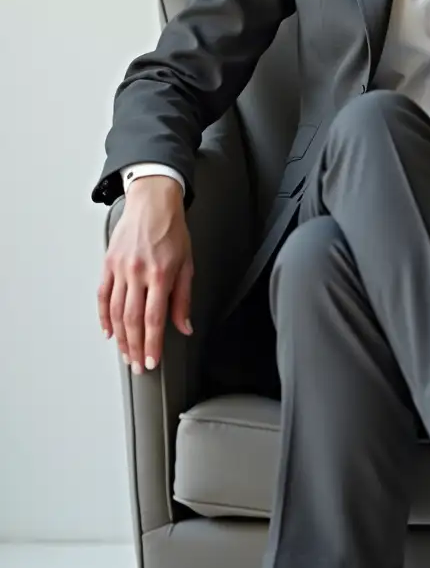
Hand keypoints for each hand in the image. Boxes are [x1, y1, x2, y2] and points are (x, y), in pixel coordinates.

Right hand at [97, 176, 193, 372]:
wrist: (153, 202)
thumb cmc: (172, 230)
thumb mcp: (187, 264)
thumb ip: (183, 298)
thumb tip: (184, 326)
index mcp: (161, 274)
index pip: (154, 319)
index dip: (152, 344)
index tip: (151, 361)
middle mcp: (138, 272)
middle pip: (133, 320)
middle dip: (135, 347)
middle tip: (137, 365)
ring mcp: (121, 269)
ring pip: (116, 312)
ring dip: (121, 337)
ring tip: (125, 354)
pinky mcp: (108, 264)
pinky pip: (103, 296)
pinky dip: (104, 316)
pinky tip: (109, 331)